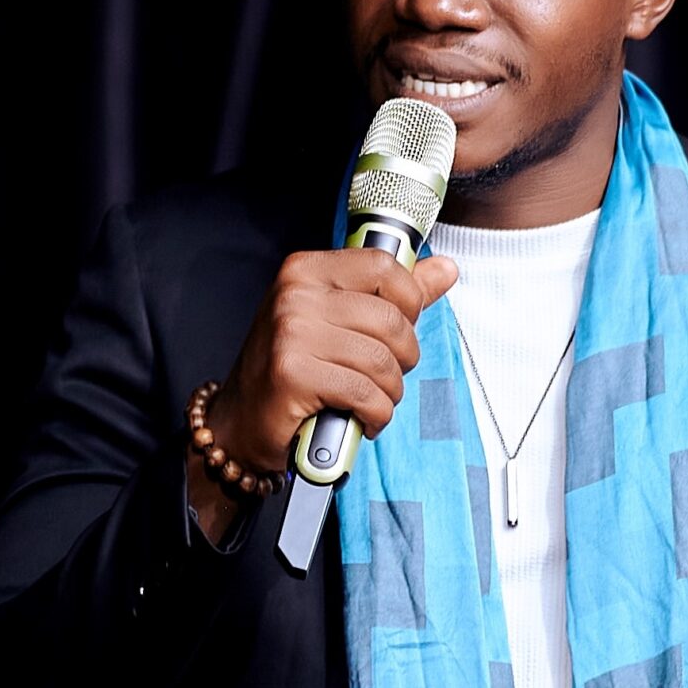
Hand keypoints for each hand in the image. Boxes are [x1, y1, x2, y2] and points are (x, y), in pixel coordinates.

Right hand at [205, 245, 459, 476]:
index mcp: (307, 270)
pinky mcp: (292, 374)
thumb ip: (395, 294)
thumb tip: (446, 269)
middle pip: (391, 321)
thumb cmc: (295, 368)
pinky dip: (375, 414)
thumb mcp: (340, 320)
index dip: (409, 304)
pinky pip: (364, 393)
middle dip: (403, 359)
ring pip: (382, 362)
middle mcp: (296, 295)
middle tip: (384, 376)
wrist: (242, 420)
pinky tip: (361, 419)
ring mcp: (291, 333)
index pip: (386, 268)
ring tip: (371, 400)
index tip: (397, 330)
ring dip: (389, 393)